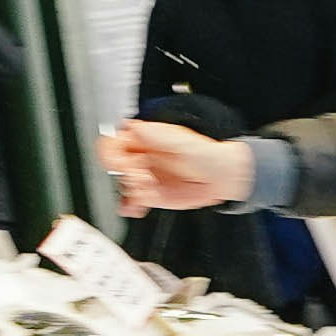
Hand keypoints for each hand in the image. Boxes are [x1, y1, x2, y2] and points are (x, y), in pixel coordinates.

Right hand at [98, 119, 255, 215]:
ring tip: (147, 192)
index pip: (114, 142)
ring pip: (121, 184)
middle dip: (126, 175)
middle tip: (143, 179)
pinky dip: (129, 206)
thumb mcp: (182, 142)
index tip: (125, 163)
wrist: (222, 179)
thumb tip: (133, 127)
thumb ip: (156, 135)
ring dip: (129, 191)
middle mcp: (141, 158)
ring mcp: (144, 177)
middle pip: (115, 165)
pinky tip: (135, 208)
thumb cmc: (206, 156)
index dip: (114, 154)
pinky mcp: (149, 194)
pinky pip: (130, 201)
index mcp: (144, 140)